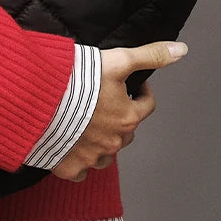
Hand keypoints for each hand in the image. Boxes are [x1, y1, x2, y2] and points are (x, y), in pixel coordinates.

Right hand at [50, 41, 187, 180]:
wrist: (38, 98)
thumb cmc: (77, 79)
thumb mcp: (117, 60)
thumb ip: (149, 56)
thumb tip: (181, 50)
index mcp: (127, 117)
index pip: (146, 106)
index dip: (140, 93)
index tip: (131, 86)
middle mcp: (114, 142)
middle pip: (127, 132)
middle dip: (120, 117)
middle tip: (103, 101)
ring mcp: (92, 158)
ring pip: (106, 154)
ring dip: (102, 141)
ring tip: (86, 123)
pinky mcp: (69, 167)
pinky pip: (81, 169)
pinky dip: (79, 159)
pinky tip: (70, 143)